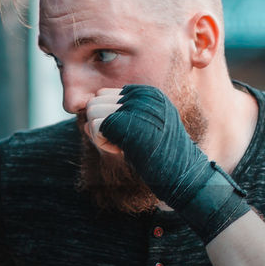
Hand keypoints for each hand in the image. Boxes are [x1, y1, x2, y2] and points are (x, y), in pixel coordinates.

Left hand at [95, 84, 209, 208]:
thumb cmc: (160, 156)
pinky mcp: (123, 119)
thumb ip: (114, 121)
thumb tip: (85, 125)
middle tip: (123, 142)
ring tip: (122, 144)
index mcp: (148, 93)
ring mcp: (132, 105)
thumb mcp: (139, 133)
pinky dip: (102, 143)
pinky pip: (93, 126)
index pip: (105, 95)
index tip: (128, 134)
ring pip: (91, 111)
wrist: (179, 172)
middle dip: (102, 125)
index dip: (109, 118)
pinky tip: (120, 150)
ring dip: (100, 134)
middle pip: (95, 102)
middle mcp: (141, 94)